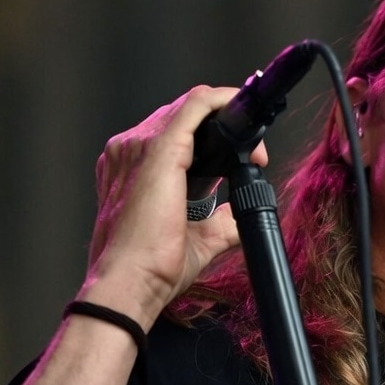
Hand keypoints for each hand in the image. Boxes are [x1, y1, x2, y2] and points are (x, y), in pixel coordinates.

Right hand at [80, 86, 268, 327]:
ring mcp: (138, 146)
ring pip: (191, 108)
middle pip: (184, 117)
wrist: (130, 283)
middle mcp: (129, 151)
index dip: (214, 139)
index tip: (244, 159)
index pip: (175, 133)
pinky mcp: (159, 149)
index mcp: (132, 168)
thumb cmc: (151, 267)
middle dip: (226, 130)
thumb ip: (219, 221)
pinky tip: (241, 107)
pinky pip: (196, 105)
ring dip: (229, 120)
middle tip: (255, 157)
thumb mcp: (197, 238)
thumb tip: (240, 214)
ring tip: (254, 151)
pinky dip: (223, 101)